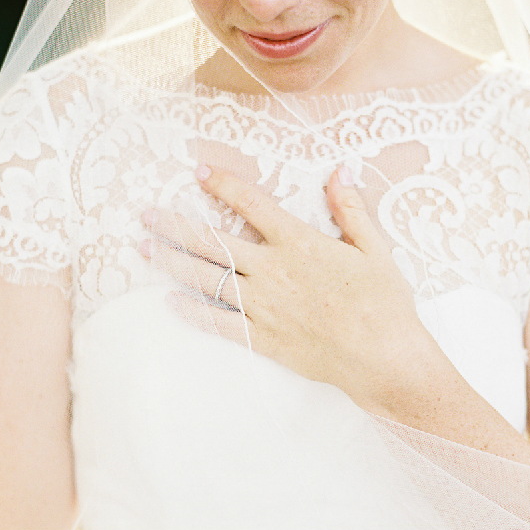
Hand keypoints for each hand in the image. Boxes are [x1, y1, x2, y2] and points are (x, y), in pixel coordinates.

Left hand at [140, 163, 451, 416]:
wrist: (385, 357)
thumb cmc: (385, 303)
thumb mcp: (374, 249)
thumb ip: (350, 209)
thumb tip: (339, 172)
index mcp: (299, 243)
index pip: (253, 205)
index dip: (224, 185)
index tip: (200, 172)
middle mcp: (273, 271)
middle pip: (213, 242)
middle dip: (176, 226)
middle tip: (147, 215)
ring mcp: (263, 305)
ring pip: (207, 278)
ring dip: (172, 262)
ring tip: (144, 248)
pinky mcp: (262, 336)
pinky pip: (218, 323)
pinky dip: (192, 312)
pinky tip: (169, 301)